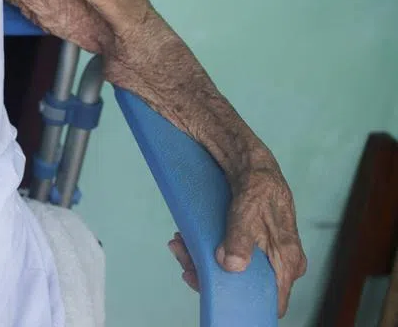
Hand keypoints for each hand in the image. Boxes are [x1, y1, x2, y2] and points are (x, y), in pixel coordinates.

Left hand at [167, 160, 306, 315]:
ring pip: (227, 273)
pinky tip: (183, 240)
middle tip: (184, 261)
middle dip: (208, 276)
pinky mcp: (243, 246)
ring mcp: (259, 255)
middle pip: (242, 287)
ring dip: (198, 262)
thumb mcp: (249, 207)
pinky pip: (221, 258)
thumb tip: (232, 267)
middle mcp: (276, 264)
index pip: (273, 300)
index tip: (211, 294)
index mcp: (287, 261)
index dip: (244, 302)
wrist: (251, 163)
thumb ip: (241, 237)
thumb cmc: (258, 184)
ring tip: (178, 244)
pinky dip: (200, 252)